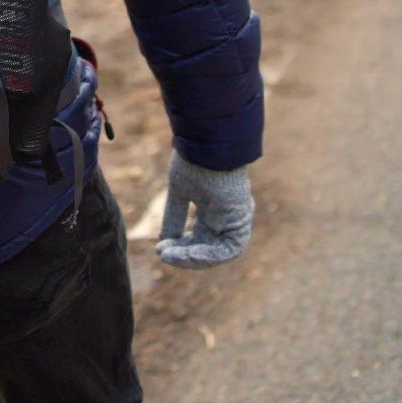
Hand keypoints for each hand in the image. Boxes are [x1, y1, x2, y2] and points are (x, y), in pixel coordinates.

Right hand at [155, 151, 253, 269]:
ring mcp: (234, 221)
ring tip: (171, 257)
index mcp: (213, 210)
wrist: (208, 143)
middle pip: (207, 248)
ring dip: (194, 259)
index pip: (199, 238)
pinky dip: (207, 256)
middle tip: (163, 255)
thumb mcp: (179, 191)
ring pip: (217, 253)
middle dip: (184, 255)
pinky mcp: (240, 222)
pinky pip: (227, 250)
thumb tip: (164, 243)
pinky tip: (187, 254)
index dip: (181, 247)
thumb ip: (174, 217)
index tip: (161, 249)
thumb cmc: (194, 160)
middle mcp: (226, 218)